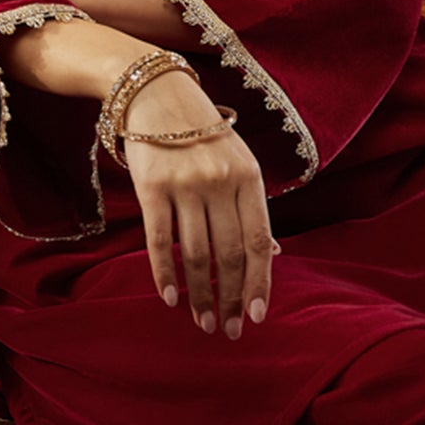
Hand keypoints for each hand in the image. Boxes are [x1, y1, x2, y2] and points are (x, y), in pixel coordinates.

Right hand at [121, 70, 278, 341]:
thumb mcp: (240, 162)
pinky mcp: (152, 188)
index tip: (257, 316)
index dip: (259, 283)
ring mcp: (186, 185)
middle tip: (229, 330)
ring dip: (200, 295)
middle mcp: (221, 182)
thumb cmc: (204, 135)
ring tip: (203, 321)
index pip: (258, 242)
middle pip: (229, 255)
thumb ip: (253, 208)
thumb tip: (273, 255)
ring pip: (196, 254)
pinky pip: (160, 241)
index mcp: (250, 178)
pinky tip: (170, 298)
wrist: (157, 94)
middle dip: (230, 298)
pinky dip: (165, 275)